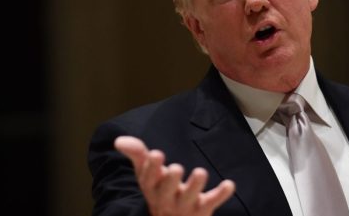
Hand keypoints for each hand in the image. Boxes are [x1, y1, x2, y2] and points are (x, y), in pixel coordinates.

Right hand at [114, 136, 235, 215]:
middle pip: (167, 191)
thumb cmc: (160, 190)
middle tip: (176, 168)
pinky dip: (220, 194)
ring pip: (189, 198)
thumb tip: (118, 140)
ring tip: (201, 172)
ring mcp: (185, 205)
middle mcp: (166, 198)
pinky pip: (211, 203)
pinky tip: (229, 184)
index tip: (156, 154)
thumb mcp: (147, 173)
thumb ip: (137, 154)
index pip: (148, 179)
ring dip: (195, 186)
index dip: (152, 167)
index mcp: (152, 188)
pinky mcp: (203, 209)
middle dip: (171, 180)